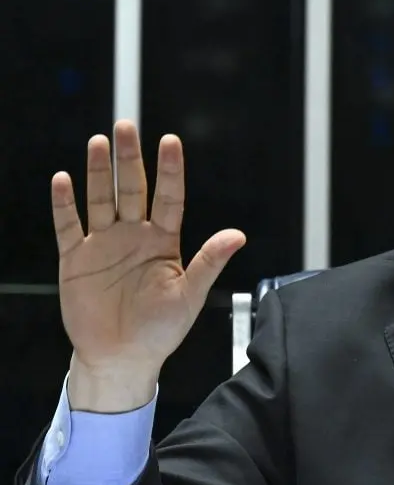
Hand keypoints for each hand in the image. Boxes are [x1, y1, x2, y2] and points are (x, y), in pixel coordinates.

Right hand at [53, 120, 245, 411]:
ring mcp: (104, 245)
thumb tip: (238, 235)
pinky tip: (64, 179)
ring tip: (99, 142)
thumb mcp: (190, 295)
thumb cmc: (162, 330)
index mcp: (165, 242)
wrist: (123, 358)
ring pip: (101, 199)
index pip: (169, 197)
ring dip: (98, 172)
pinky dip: (65, 204)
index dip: (170, 170)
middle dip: (129, 158)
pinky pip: (69, 226)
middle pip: (132, 189)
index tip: (170, 141)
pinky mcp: (76, 260)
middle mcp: (134, 236)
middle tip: (125, 126)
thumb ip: (209, 262)